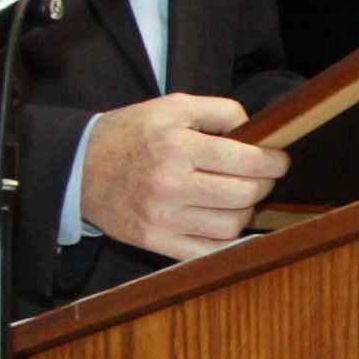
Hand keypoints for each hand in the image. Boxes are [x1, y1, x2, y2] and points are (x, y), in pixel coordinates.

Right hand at [80, 93, 285, 260]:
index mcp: (176, 146)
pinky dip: (228, 241)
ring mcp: (162, 218)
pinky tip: (228, 223)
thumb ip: (219, 111)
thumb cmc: (130, 134)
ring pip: (231, 226)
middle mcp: (170, 184)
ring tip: (240, 197)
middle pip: (244, 195)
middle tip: (263, 177)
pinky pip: (208, 252)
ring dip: (246, 212)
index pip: (245, 160)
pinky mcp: (155, 242)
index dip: (274, 162)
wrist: (78, 168)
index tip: (280, 160)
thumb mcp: (172, 107)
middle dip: (264, 185)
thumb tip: (258, 130)